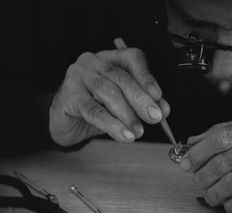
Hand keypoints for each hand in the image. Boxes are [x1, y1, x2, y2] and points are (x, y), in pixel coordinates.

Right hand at [49, 47, 169, 145]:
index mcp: (110, 58)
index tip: (158, 96)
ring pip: (108, 92)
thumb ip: (143, 103)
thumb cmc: (96, 108)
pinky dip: (111, 124)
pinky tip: (124, 134)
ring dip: (127, 114)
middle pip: (122, 77)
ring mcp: (78, 76)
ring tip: (138, 131)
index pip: (133, 58)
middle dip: (141, 99)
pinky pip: (93, 110)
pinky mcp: (68, 95)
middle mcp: (93, 62)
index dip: (147, 77)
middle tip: (154, 117)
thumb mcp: (123, 104)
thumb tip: (163, 110)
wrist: (66, 123)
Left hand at [180, 116, 231, 212]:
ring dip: (213, 192)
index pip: (219, 138)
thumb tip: (190, 143)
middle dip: (202, 175)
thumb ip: (220, 134)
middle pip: (221, 162)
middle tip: (197, 180)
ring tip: (210, 194)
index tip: (185, 163)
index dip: (198, 153)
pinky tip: (227, 202)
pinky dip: (229, 204)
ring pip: (230, 183)